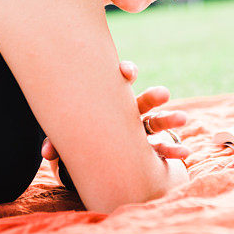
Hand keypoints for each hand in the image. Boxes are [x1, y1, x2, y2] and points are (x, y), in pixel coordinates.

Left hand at [42, 60, 190, 176]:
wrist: (93, 161)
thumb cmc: (80, 143)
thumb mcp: (69, 142)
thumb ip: (60, 144)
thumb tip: (48, 151)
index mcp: (107, 105)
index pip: (116, 83)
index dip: (124, 73)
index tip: (127, 72)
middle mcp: (127, 114)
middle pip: (141, 101)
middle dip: (153, 97)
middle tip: (164, 93)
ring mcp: (140, 131)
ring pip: (157, 122)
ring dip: (170, 119)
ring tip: (184, 119)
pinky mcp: (147, 150)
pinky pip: (162, 149)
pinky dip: (173, 152)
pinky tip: (185, 154)